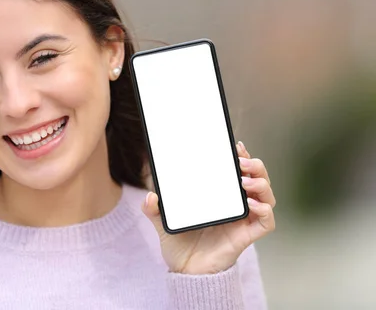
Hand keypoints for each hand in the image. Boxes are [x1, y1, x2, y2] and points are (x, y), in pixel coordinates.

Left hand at [142, 141, 275, 274]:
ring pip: (267, 197)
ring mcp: (243, 221)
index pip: (240, 172)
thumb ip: (153, 208)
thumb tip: (150, 195)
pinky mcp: (246, 236)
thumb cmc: (179, 243)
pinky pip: (267, 222)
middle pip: (259, 179)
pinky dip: (263, 210)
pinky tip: (249, 203)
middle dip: (256, 166)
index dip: (243, 158)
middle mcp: (236, 206)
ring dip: (261, 184)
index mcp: (221, 197)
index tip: (236, 146)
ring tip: (244, 180)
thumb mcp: (163, 221)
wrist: (184, 271)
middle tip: (242, 161)